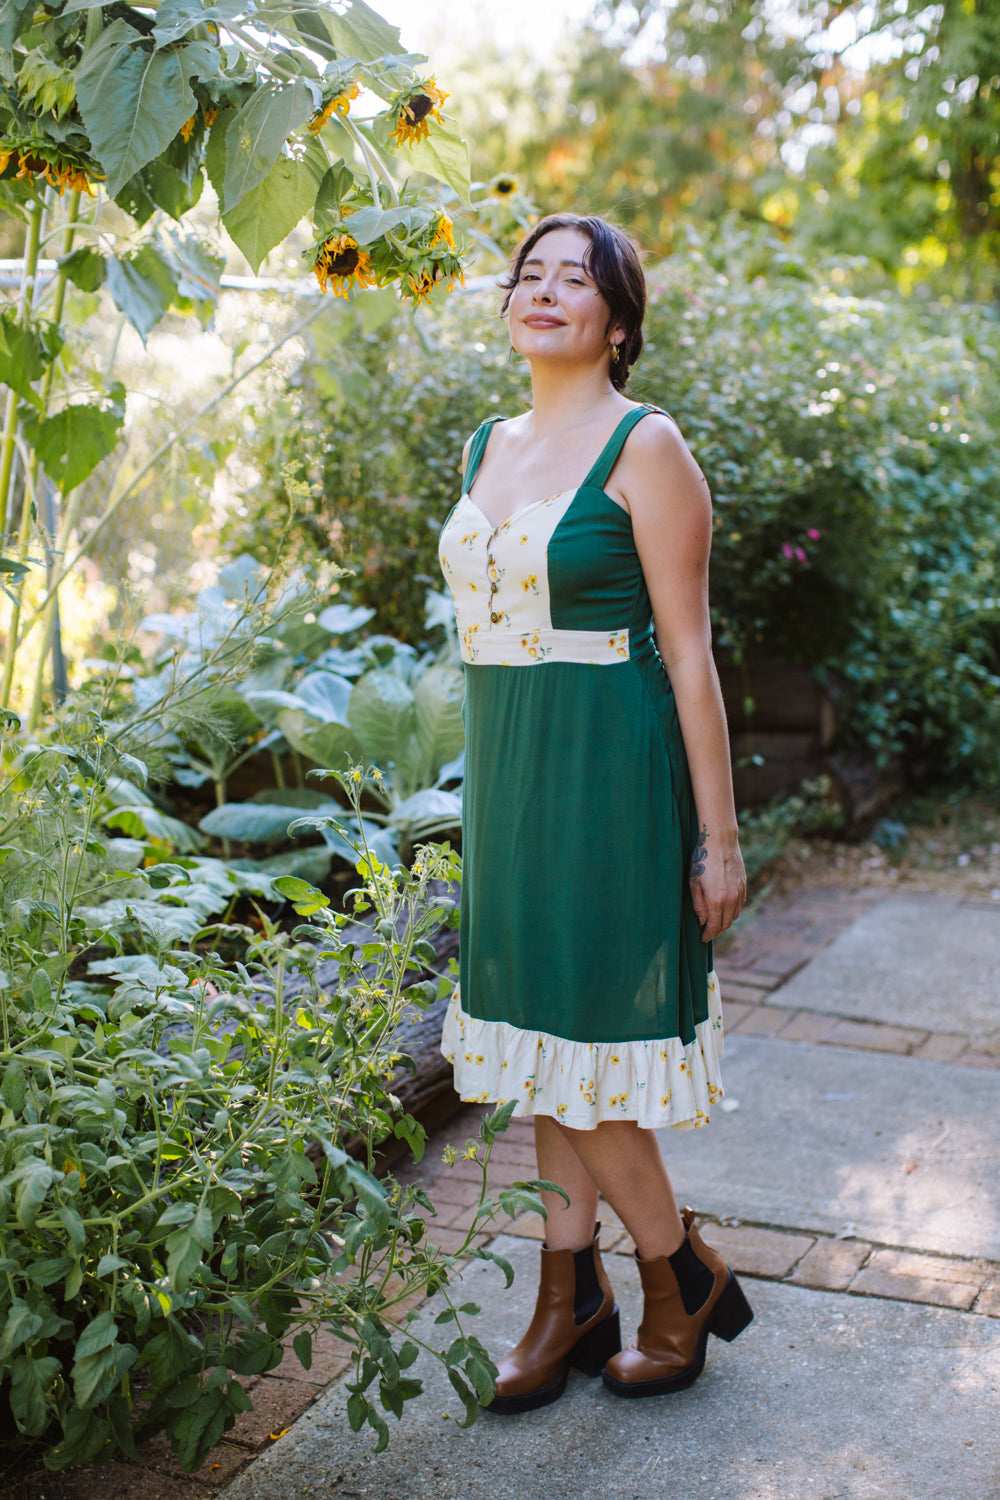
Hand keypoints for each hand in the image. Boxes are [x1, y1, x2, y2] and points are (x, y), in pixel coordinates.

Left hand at [688, 823, 747, 941]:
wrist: (720, 842)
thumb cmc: (702, 860)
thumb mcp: (694, 883)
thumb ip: (699, 905)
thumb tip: (703, 921)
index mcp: (717, 901)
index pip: (714, 927)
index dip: (708, 935)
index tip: (702, 939)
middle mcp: (731, 900)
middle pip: (726, 924)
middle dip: (716, 930)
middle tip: (707, 931)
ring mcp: (739, 892)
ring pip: (734, 915)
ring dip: (725, 921)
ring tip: (715, 920)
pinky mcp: (744, 885)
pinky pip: (740, 905)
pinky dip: (732, 910)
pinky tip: (724, 908)